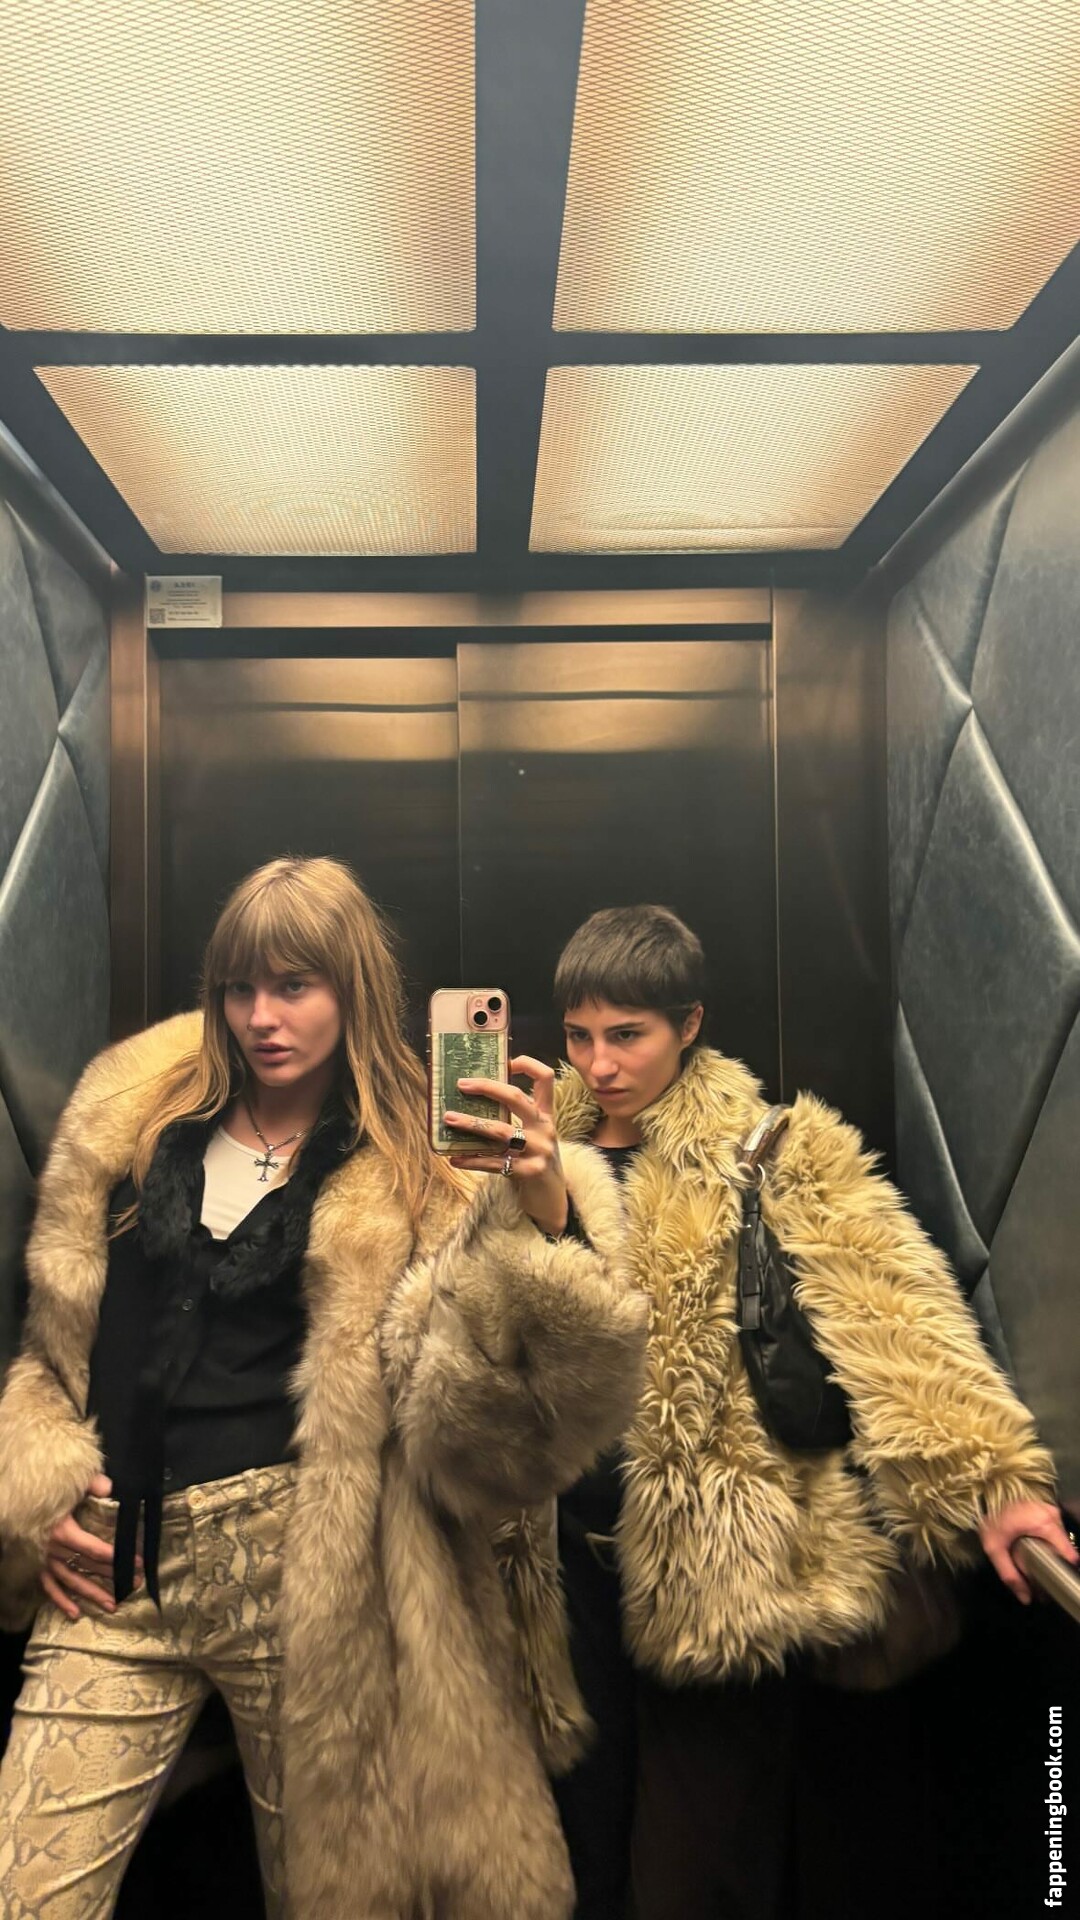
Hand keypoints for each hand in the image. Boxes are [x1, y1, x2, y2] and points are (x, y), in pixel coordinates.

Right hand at [41, 1474, 138, 1617]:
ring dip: (92, 1594)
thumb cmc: (44, 1492)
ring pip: (71, 1581)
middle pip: (88, 1566)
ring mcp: (45, 1560)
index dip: (117, 1557)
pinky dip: (61, 1601)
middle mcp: (54, 1550)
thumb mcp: (68, 1483)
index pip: (95, 1549)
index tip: (138, 1562)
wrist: (14, 1500)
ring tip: (112, 1606)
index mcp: (63, 1532)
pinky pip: (48, 1587)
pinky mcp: (37, 1566)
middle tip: (135, 1584)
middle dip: (112, 1576)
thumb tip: (110, 1488)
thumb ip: (90, 1483)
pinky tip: (75, 1614)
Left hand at [443, 1055, 568, 1236]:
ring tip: (449, 1119)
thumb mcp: (532, 1135)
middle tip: (462, 1085)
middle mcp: (545, 1128)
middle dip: (487, 1088)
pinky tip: (454, 1159)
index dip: (527, 1064)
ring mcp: (540, 1150)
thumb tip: (471, 1101)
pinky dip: (472, 1160)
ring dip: (472, 1124)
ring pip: (502, 1131)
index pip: (545, 1078)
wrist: (551, 1200)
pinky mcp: (530, 1172)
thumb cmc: (533, 1161)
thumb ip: (514, 1119)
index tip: (506, 1061)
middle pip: (517, 1098)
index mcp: (546, 1115)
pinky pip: (496, 1163)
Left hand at [979, 1498, 1079, 1603]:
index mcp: (1046, 1524)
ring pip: (1059, 1538)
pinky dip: (1047, 1538)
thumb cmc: (990, 1519)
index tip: (1055, 1580)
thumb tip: (1026, 1599)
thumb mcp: (995, 1549)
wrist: (983, 1492)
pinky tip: (1035, 1545)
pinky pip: (1053, 1528)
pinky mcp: (1045, 1506)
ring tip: (1037, 1559)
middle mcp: (1053, 1515)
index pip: (1069, 1553)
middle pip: (1064, 1547)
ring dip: (1051, 1549)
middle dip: (1055, 1561)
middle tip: (1042, 1573)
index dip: (1063, 1569)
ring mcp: (1050, 1509)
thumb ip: (1010, 1574)